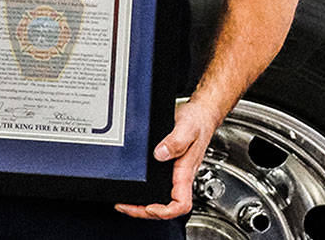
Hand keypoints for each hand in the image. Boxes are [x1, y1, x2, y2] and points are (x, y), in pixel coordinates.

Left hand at [114, 98, 219, 219]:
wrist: (200, 113)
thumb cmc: (197, 121)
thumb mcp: (187, 128)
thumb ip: (175, 141)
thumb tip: (160, 154)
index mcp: (186, 171)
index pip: (181, 203)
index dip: (165, 211)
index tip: (149, 207)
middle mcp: (180, 175)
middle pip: (166, 206)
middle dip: (144, 211)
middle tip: (124, 206)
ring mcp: (174, 172)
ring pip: (161, 198)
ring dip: (141, 205)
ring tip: (124, 203)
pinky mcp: (168, 166)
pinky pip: (158, 186)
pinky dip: (143, 191)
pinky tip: (133, 188)